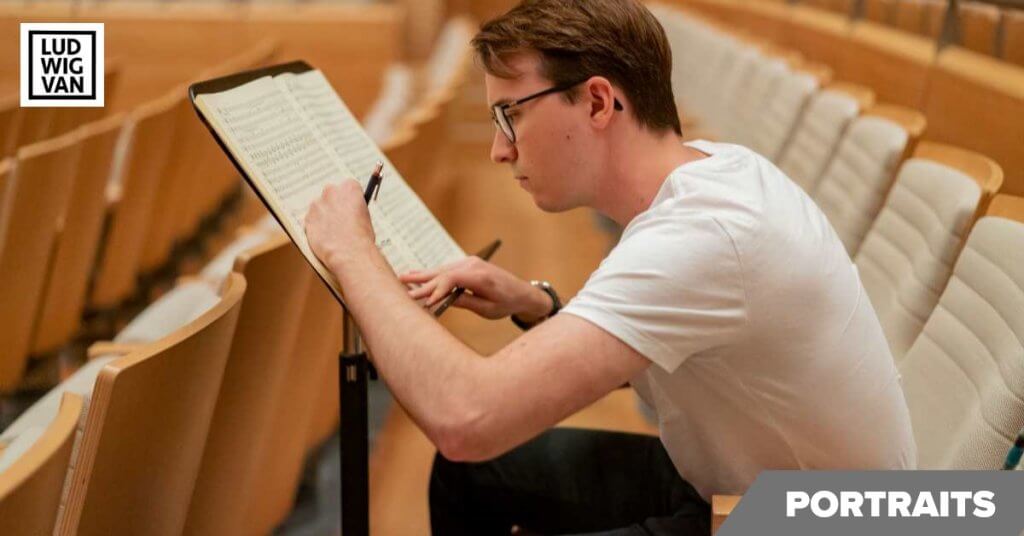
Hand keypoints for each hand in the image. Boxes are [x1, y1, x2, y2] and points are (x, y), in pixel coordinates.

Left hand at [304, 180, 375, 274]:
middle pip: (332, 194)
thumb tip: (350, 210)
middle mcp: (331, 191)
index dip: (350, 199)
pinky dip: (316, 226)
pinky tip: (325, 237)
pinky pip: (312, 219)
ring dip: (324, 215)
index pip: (349, 187)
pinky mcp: (308, 217)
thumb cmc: (361, 236)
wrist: (349, 252)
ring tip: (333, 231)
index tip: (350, 206)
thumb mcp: (366, 216)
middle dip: (335, 204)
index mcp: (350, 187)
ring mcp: (317, 204)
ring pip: (320, 207)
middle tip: (340, 218)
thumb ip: (356, 207)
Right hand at [399, 257, 551, 319]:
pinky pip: (446, 270)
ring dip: (422, 276)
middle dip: (422, 283)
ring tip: (402, 279)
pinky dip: (431, 274)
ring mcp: (470, 262)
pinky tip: (416, 275)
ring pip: (442, 270)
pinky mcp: (467, 265)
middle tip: (403, 289)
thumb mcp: (488, 309)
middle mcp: (473, 265)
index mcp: (481, 277)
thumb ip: (466, 302)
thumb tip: (442, 300)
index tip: (424, 301)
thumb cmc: (507, 303)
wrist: (522, 292)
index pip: (452, 280)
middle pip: (443, 274)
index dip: (436, 290)